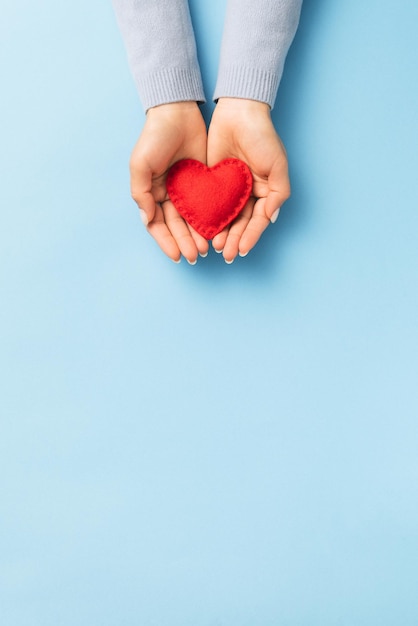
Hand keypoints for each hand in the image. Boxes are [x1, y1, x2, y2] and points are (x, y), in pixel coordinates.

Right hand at [130, 101, 208, 262]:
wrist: (177, 112)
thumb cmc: (154, 137)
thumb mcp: (140, 164)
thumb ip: (141, 193)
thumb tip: (147, 221)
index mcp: (151, 194)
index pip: (157, 225)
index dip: (166, 242)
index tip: (176, 256)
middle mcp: (168, 196)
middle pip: (176, 227)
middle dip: (185, 243)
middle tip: (196, 256)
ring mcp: (186, 190)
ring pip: (192, 220)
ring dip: (197, 236)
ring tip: (206, 249)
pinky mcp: (204, 182)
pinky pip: (207, 205)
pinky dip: (210, 219)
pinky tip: (217, 230)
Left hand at [207, 98, 290, 261]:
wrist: (239, 111)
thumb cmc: (263, 136)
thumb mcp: (278, 165)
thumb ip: (278, 193)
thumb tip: (270, 219)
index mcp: (264, 192)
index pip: (257, 221)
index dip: (250, 237)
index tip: (241, 250)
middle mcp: (247, 194)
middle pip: (240, 224)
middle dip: (233, 240)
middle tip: (225, 254)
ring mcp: (229, 189)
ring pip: (225, 218)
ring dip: (221, 233)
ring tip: (214, 246)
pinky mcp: (212, 181)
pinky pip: (209, 204)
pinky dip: (207, 218)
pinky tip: (202, 230)